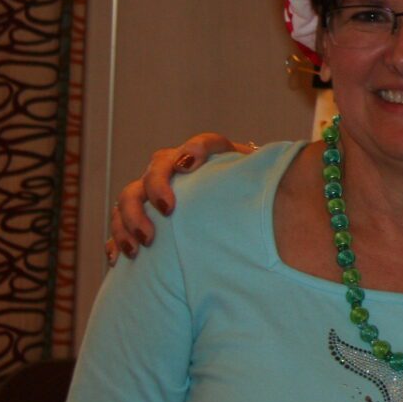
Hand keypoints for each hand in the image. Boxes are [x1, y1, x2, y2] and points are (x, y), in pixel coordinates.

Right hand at [108, 134, 252, 261]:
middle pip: (156, 168)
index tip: (189, 166)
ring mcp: (156, 192)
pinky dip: (117, 239)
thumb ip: (266, 178)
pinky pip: (120, 225)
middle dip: (154, 189)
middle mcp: (178, 169)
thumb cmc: (253, 199)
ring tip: (141, 245)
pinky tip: (118, 258)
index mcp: (213, 158)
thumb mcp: (260, 188)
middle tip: (166, 213)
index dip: (194, 150)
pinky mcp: (143, 216)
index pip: (204, 143)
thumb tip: (285, 166)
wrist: (234, 214)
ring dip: (130, 218)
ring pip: (130, 196)